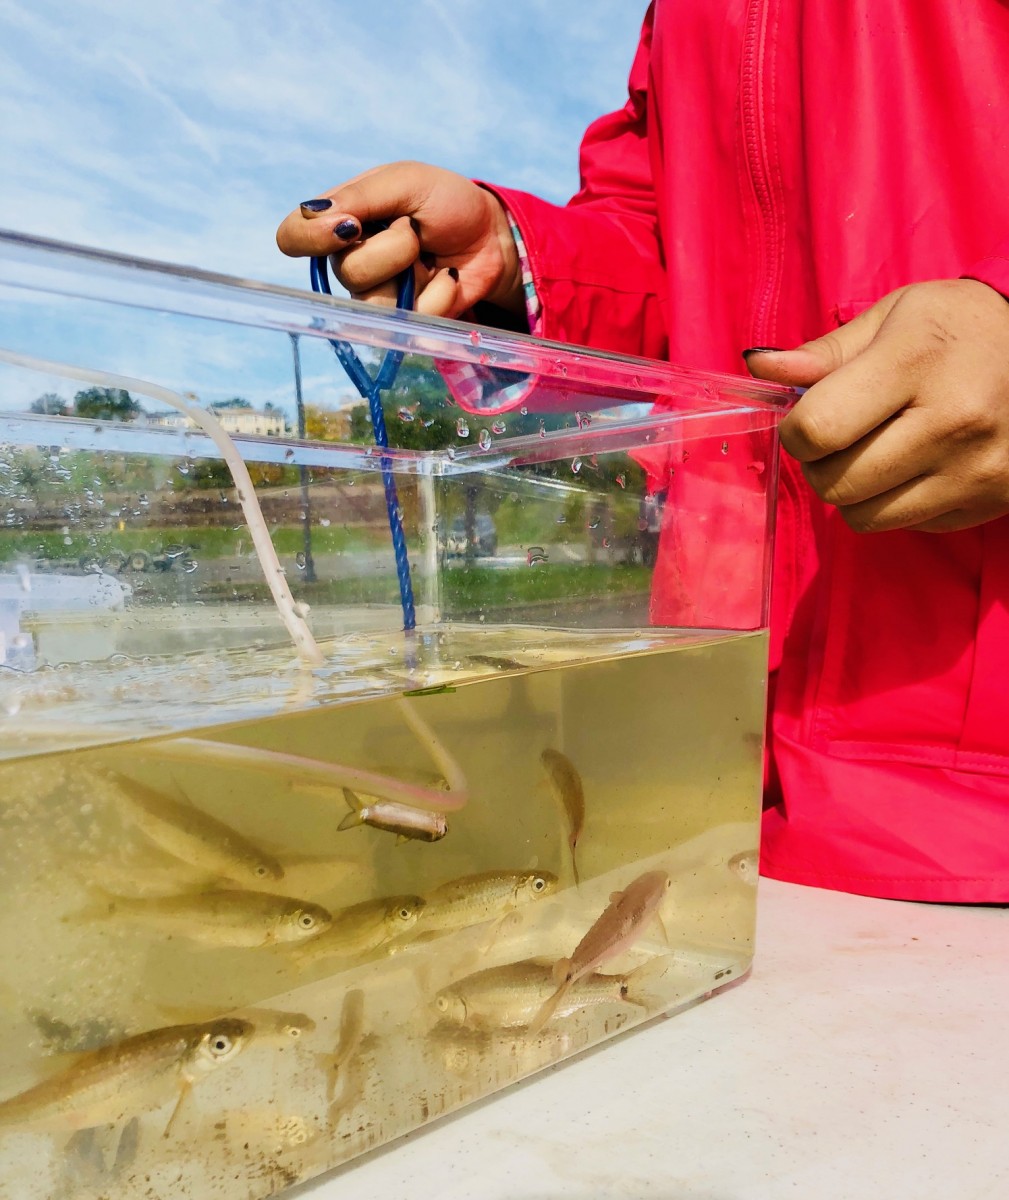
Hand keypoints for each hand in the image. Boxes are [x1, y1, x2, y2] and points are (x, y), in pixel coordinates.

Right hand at [276, 161, 522, 318]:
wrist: (490, 235)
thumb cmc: (445, 202)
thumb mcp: (406, 182)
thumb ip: (360, 196)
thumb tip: (316, 216)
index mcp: (339, 221)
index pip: (293, 237)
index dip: (311, 238)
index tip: (350, 226)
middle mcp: (349, 260)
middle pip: (345, 272)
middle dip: (391, 248)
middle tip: (415, 230)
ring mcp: (377, 295)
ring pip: (376, 301)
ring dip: (413, 271)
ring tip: (430, 254)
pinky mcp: (406, 322)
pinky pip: (412, 320)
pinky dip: (440, 294)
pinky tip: (446, 277)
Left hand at [744, 279, 1008, 532]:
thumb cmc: (960, 327)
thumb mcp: (893, 317)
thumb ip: (824, 352)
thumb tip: (759, 368)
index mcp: (916, 363)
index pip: (817, 430)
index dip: (796, 430)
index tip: (808, 415)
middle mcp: (951, 422)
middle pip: (835, 484)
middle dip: (820, 465)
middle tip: (839, 436)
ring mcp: (975, 470)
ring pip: (864, 518)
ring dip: (853, 493)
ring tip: (875, 452)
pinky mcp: (989, 501)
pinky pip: (907, 526)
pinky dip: (896, 503)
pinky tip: (917, 465)